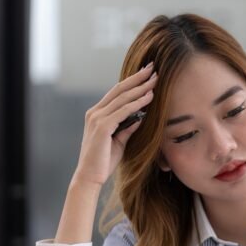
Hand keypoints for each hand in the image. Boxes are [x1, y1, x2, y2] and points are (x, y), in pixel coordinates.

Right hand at [72, 62, 157, 187]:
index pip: (117, 92)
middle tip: (153, 68)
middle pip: (120, 89)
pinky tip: (149, 97)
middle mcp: (95, 112)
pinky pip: (123, 111)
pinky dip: (138, 103)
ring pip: (123, 98)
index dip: (132, 82)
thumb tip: (139, 118)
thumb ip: (127, 128)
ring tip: (156, 79)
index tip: (146, 74)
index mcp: (97, 114)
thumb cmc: (103, 161)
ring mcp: (97, 118)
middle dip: (137, 78)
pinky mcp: (102, 127)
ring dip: (141, 88)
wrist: (89, 177)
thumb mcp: (119, 141)